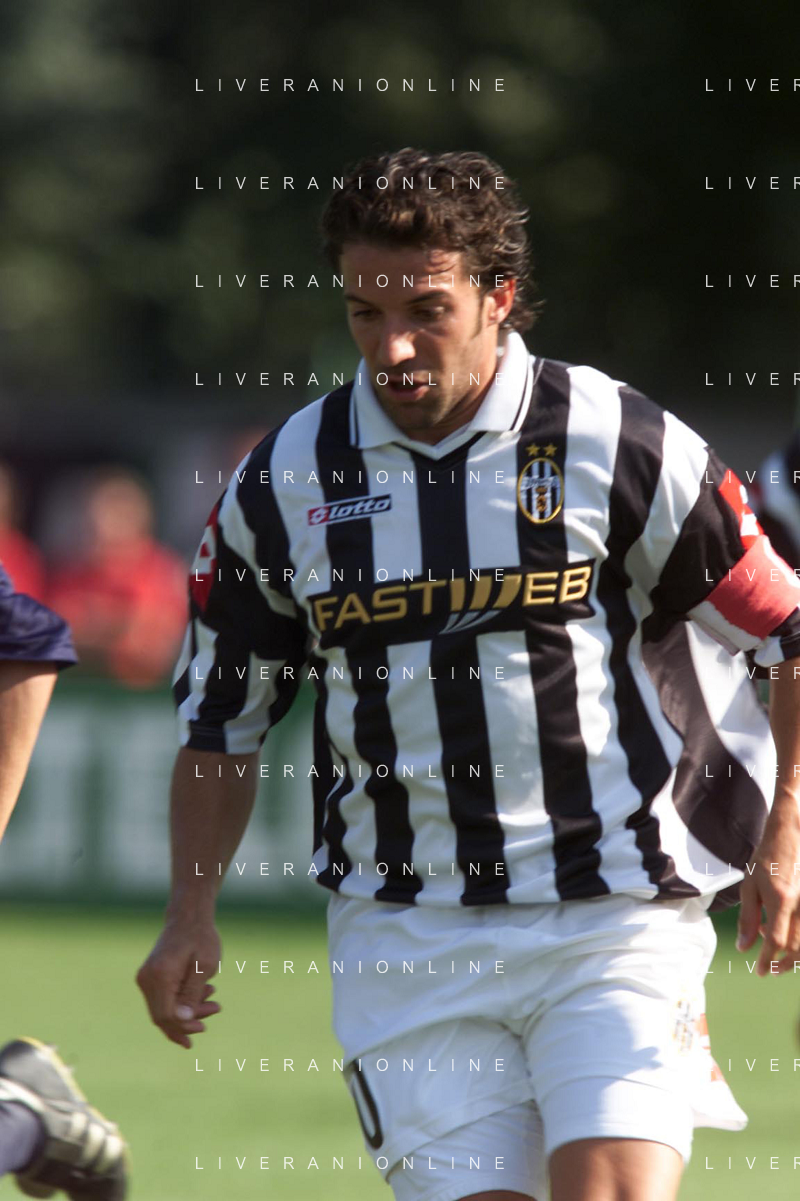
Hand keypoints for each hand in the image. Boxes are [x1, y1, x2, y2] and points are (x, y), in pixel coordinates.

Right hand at [136, 916, 221, 1046]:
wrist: (188, 916)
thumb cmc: (201, 938)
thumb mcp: (204, 966)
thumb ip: (192, 994)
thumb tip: (183, 1021)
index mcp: (159, 974)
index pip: (166, 1015)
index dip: (183, 1027)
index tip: (203, 1026)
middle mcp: (146, 978)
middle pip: (162, 1016)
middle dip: (187, 1021)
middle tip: (215, 1009)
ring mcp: (145, 978)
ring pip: (162, 1010)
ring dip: (187, 1011)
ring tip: (212, 998)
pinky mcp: (149, 978)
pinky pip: (163, 1000)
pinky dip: (181, 1002)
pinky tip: (201, 993)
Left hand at [737, 796, 799, 975]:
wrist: (789, 838)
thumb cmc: (765, 861)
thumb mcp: (749, 887)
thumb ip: (747, 918)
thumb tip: (744, 947)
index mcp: (780, 899)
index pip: (775, 940)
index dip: (767, 959)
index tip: (760, 972)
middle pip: (796, 946)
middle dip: (782, 962)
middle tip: (770, 969)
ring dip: (793, 955)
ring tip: (778, 958)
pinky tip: (788, 938)